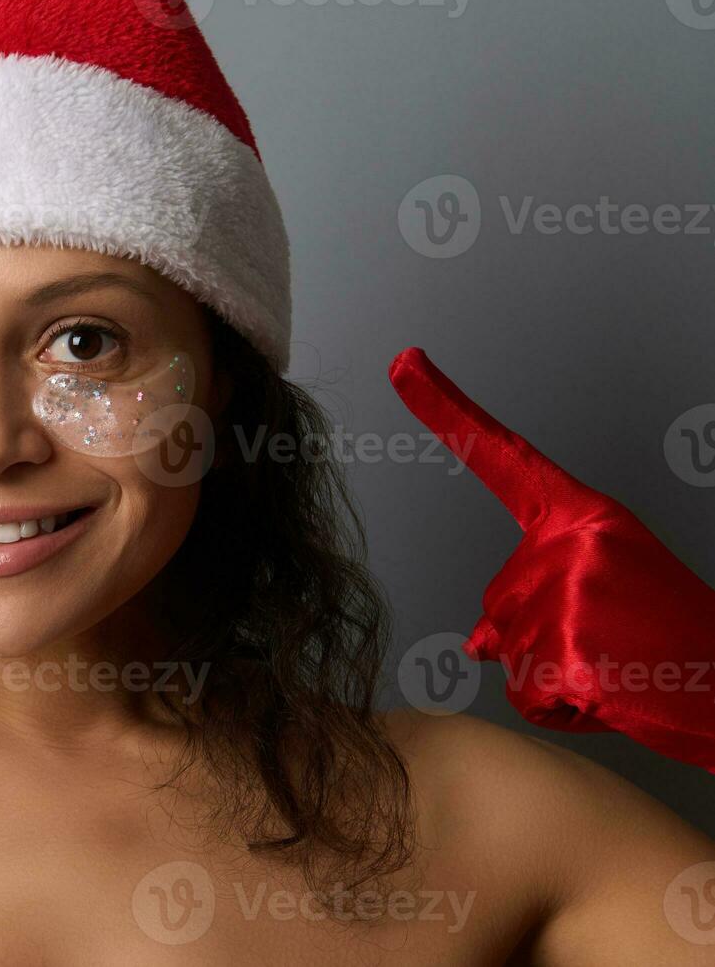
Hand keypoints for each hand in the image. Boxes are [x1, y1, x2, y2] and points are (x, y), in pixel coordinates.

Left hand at [389, 347, 714, 769]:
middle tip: (613, 640)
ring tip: (615, 664)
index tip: (402, 362)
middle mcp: (569, 542)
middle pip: (496, 599)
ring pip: (507, 652)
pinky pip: (526, 694)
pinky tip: (607, 694)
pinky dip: (560, 709)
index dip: (446, 411)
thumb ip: (532, 598)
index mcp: (583, 514)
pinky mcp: (567, 653)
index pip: (503, 458)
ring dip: (551, 674)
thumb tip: (475, 644)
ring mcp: (568, 594)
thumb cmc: (668, 634)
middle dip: (538, 636)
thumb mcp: (600, 595)